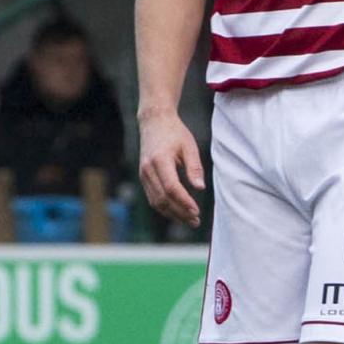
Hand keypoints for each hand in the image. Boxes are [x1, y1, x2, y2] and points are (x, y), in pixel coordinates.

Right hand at [136, 109, 205, 226]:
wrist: (154, 122)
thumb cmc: (175, 133)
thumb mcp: (189, 146)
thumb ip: (194, 167)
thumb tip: (200, 188)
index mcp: (160, 160)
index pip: (171, 188)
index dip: (184, 202)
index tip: (196, 211)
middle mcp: (148, 169)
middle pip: (163, 199)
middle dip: (179, 213)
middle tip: (195, 221)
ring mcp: (143, 174)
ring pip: (156, 202)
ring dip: (172, 214)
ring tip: (189, 220)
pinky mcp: (143, 178)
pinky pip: (152, 198)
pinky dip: (165, 208)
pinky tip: (178, 212)